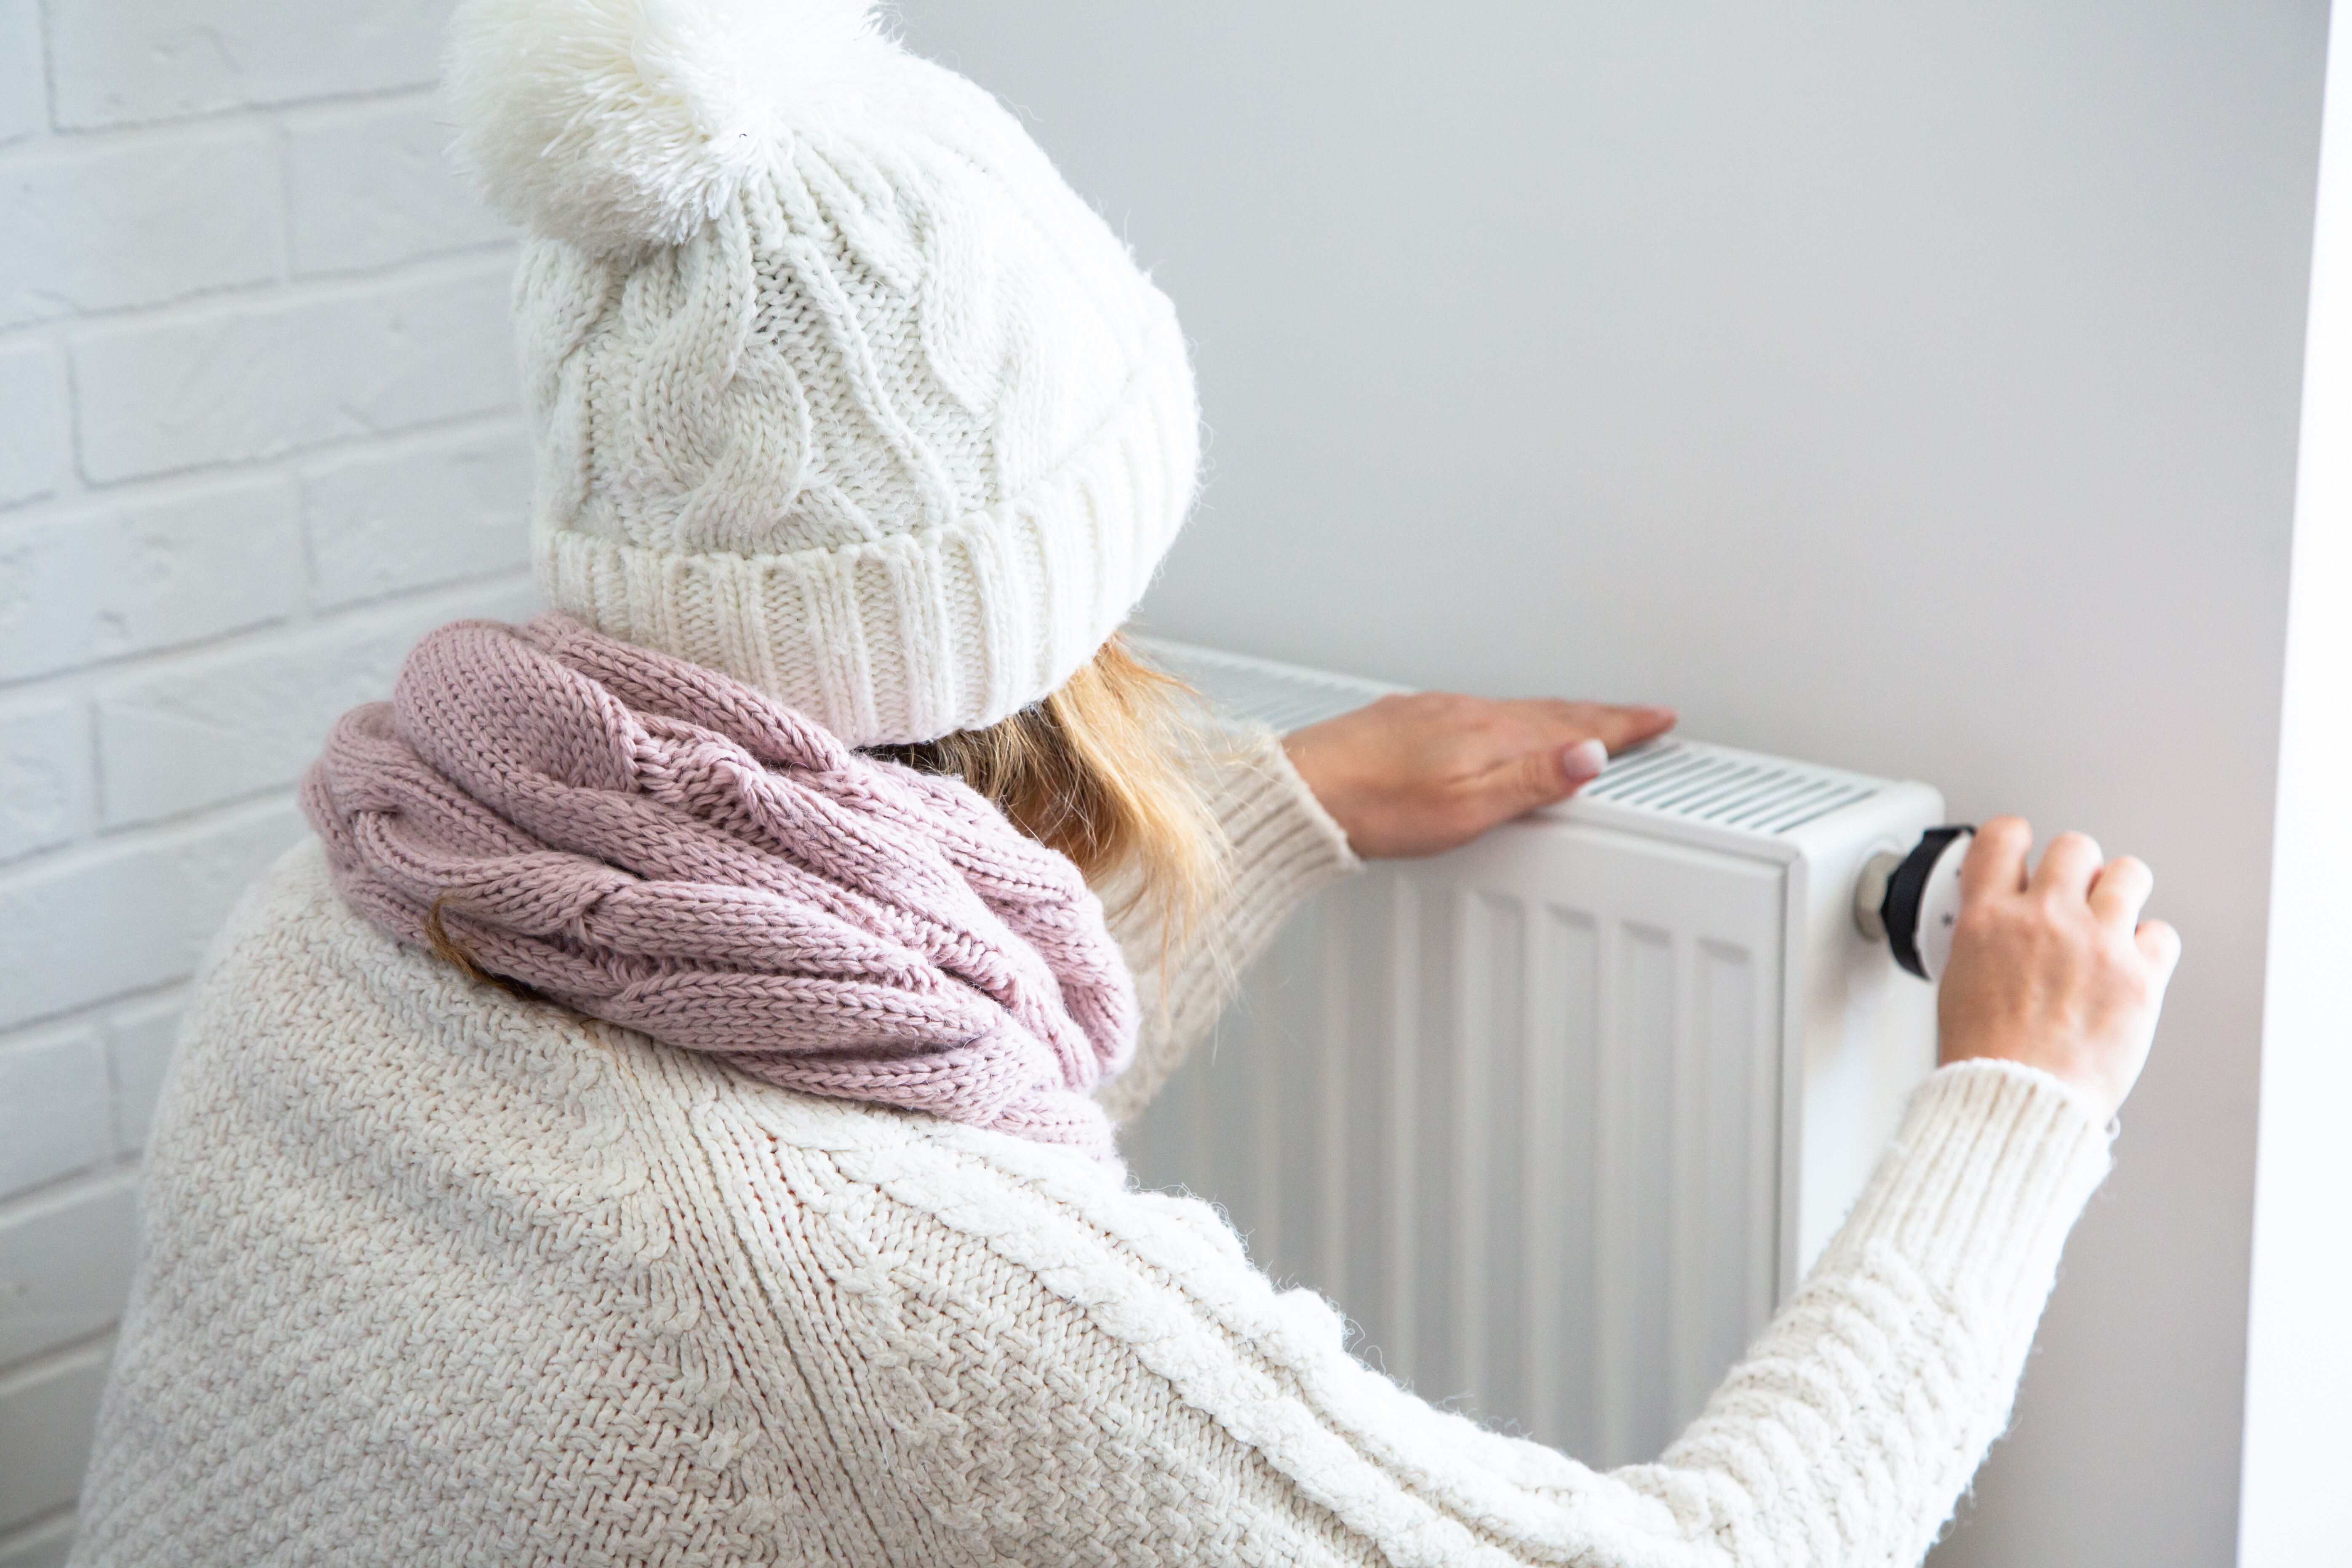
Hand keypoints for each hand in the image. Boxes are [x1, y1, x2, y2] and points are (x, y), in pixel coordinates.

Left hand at [1281, 694, 1677, 859]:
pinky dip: (1510, 719)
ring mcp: (1434, 715)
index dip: (1621, 726)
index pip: (1574, 726)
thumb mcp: (1465, 806)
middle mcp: (1466, 714)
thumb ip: (1531, 780)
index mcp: (1491, 735)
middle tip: (1637, 716)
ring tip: (1582, 722)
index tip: (1657, 718)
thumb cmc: (1373, 806)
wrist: (1300, 792)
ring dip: (1557, 715)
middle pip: (1550, 713)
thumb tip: (1591, 755)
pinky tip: (1499, 730)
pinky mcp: (1406, 723)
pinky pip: (1479, 714)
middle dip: (1600, 716)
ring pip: (1514, 711)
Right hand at [1936, 816, 2181, 1122]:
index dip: (2017, 837)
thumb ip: (1987, 939)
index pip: (2003, 838)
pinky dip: (2150, 948)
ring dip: (2122, 893)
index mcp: (1988, 919)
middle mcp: (2043, 920)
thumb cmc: (1985, 1058)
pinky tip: (2133, 965)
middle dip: (2078, 869)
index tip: (2025, 847)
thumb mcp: (1959, 981)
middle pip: (2075, 847)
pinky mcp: (2140, 976)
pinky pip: (2162, 934)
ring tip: (2115, 918)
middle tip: (2077, 894)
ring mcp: (2096, 943)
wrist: (2018, 1102)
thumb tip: (2005, 925)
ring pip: (2129, 874)